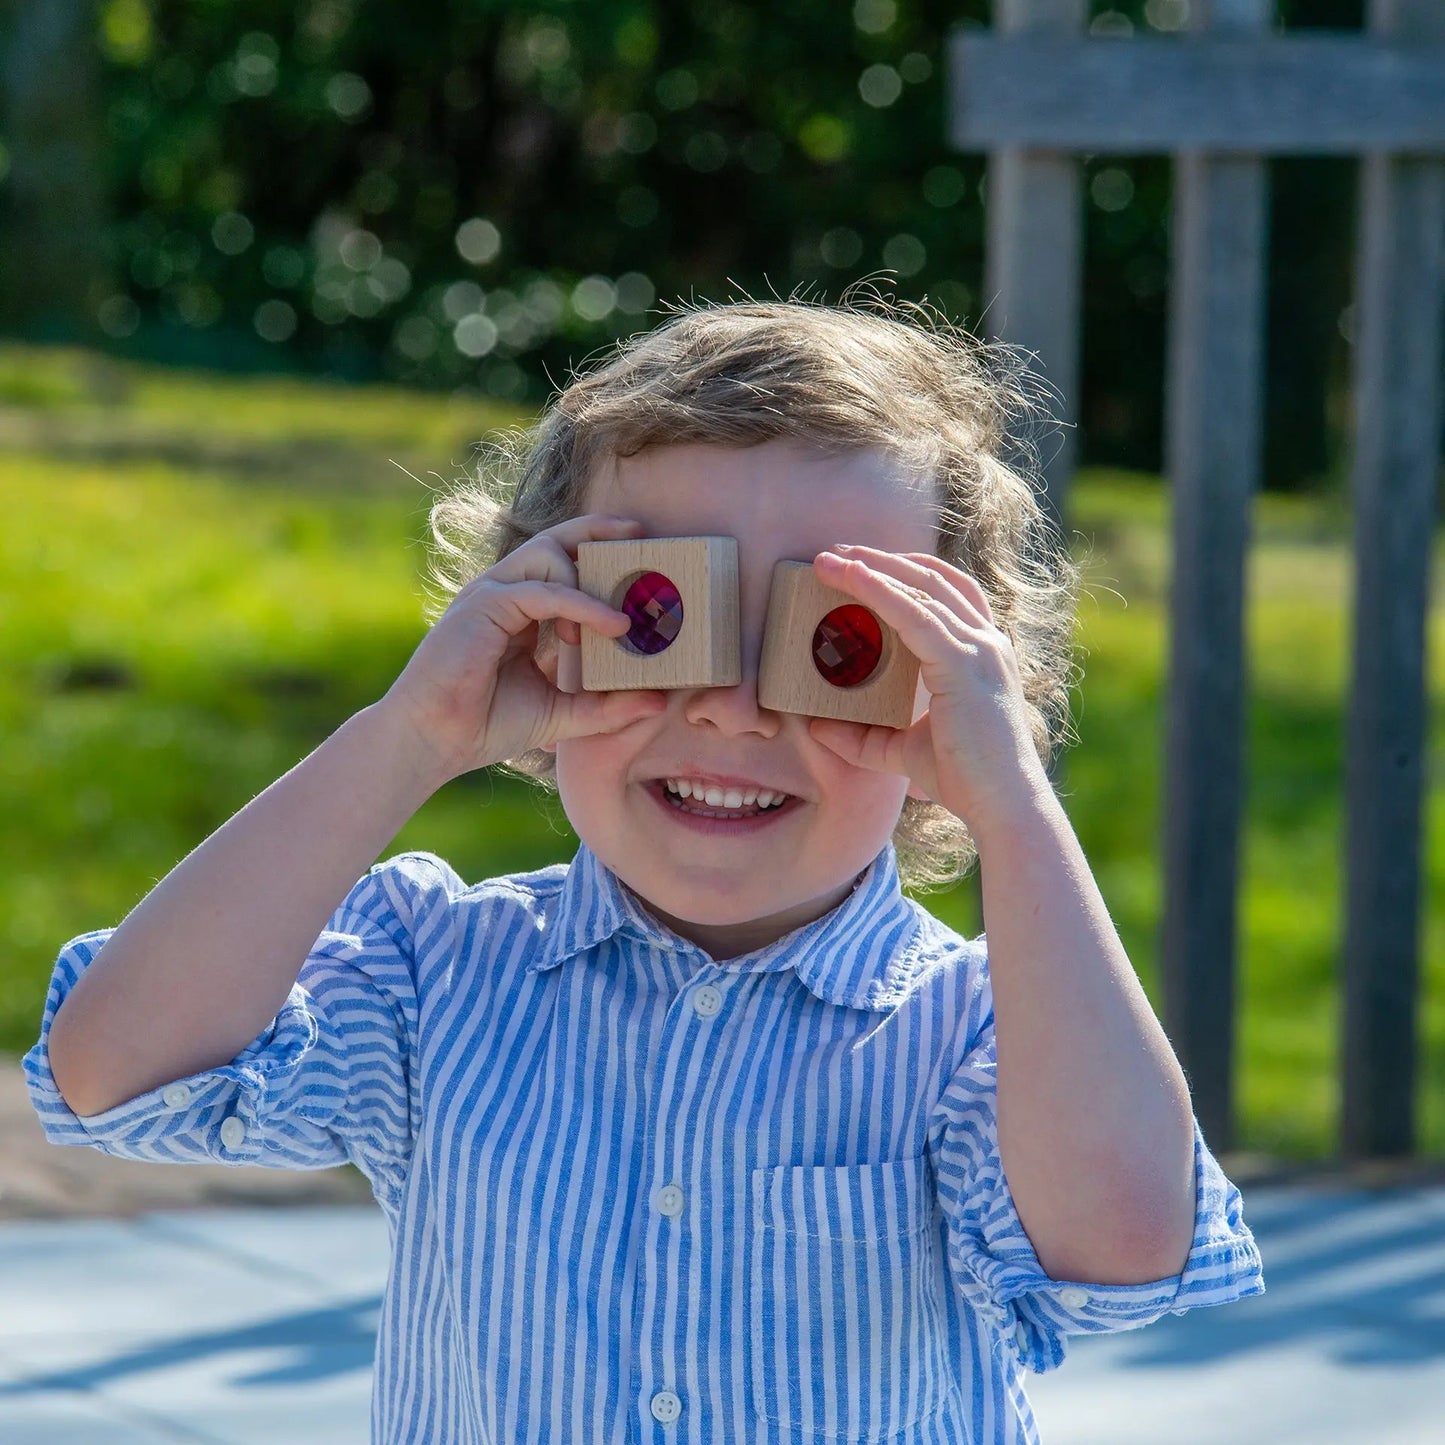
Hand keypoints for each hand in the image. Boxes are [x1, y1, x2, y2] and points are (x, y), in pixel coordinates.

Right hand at [380, 514, 665, 781]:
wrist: (434, 742)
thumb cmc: (486, 724)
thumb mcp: (562, 714)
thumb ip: (608, 706)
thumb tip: (659, 702)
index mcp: (518, 609)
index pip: (560, 562)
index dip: (596, 548)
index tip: (640, 548)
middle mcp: (503, 592)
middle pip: (553, 541)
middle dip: (598, 531)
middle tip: (642, 535)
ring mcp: (490, 595)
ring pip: (547, 556)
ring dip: (591, 582)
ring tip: (622, 622)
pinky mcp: (483, 607)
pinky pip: (542, 591)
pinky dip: (580, 605)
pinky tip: (612, 626)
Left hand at [807, 545, 1050, 837]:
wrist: (1001, 805)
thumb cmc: (963, 779)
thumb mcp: (902, 751)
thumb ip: (864, 738)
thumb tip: (816, 727)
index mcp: (981, 654)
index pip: (945, 593)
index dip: (903, 572)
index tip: (860, 563)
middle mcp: (986, 642)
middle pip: (933, 578)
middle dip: (881, 559)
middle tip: (836, 553)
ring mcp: (979, 649)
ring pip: (922, 587)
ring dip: (873, 567)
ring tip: (832, 559)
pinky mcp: (963, 663)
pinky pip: (915, 614)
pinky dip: (881, 591)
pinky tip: (853, 579)